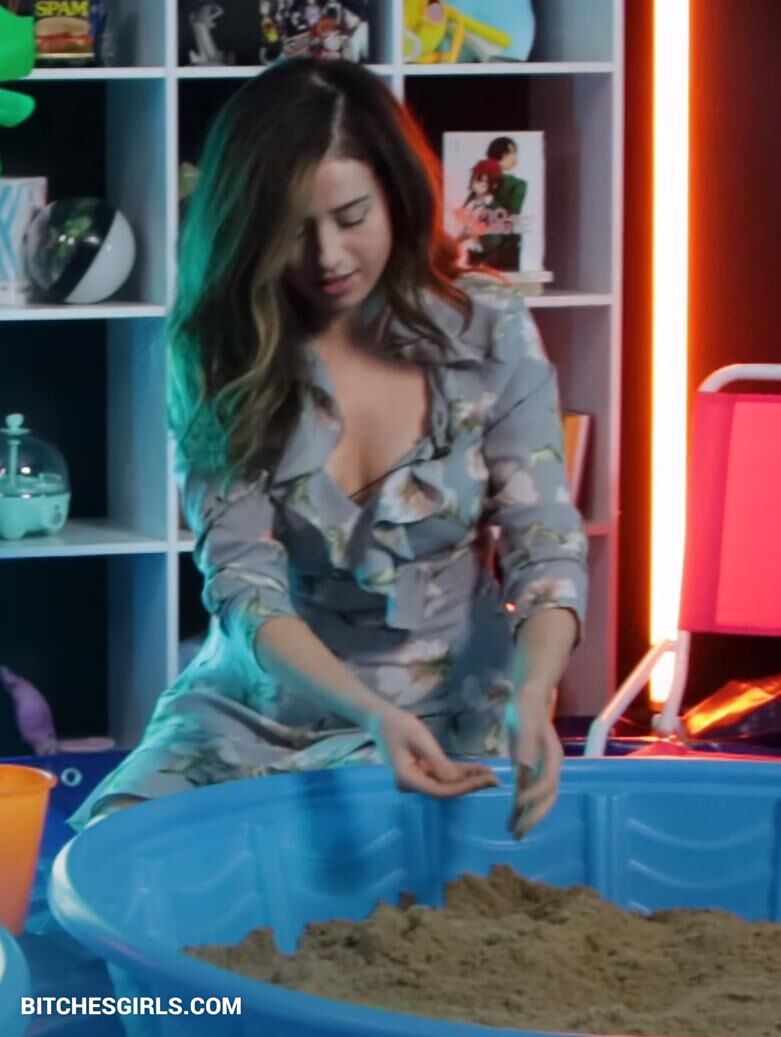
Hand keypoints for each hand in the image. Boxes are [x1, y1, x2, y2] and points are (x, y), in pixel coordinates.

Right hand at [369, 705, 498, 798]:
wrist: (381, 718)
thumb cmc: (398, 725)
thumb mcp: (420, 740)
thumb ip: (437, 761)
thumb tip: (456, 780)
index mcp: (408, 780)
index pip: (441, 790)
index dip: (464, 787)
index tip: (485, 781)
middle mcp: (412, 784)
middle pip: (446, 789)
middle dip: (470, 784)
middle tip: (496, 780)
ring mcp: (417, 779)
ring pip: (447, 783)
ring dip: (468, 779)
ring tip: (491, 775)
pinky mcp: (422, 771)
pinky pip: (443, 774)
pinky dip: (459, 772)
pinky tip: (477, 770)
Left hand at [504, 685, 562, 838]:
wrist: (528, 697)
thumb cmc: (527, 708)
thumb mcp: (525, 722)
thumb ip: (525, 744)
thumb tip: (524, 766)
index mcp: (552, 757)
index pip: (546, 783)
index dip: (534, 796)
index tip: (518, 804)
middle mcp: (550, 767)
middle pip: (547, 798)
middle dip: (534, 817)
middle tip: (518, 834)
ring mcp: (540, 769)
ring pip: (538, 799)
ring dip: (528, 817)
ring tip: (515, 834)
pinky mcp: (529, 768)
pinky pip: (526, 792)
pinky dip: (520, 806)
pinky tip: (511, 818)